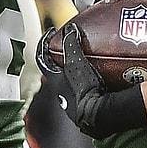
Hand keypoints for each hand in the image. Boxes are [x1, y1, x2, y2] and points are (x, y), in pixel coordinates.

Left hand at [36, 23, 146, 138]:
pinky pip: (86, 92)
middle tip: (70, 48)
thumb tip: (70, 30)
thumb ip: (71, 45)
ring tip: (89, 62)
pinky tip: (104, 80)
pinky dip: (91, 84)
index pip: (42, 58)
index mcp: (54, 80)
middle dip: (62, 59)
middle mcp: (60, 93)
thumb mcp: (76, 62)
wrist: (99, 117)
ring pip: (70, 83)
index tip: (50, 33)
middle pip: (56, 72)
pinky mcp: (85, 110)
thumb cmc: (84, 90)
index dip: (44, 43)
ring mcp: (72, 103)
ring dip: (76, 72)